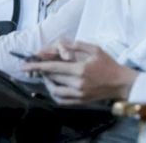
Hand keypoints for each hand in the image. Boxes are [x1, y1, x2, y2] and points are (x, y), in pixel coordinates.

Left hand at [21, 40, 138, 104]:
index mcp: (80, 70)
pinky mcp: (81, 101)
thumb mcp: (94, 49)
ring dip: (47, 82)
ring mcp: (79, 95)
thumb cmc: (108, 64)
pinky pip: (61, 100)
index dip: (38, 66)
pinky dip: (54, 93)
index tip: (25, 65)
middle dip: (43, 71)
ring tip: (48, 75)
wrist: (120, 83)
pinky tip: (54, 86)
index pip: (53, 68)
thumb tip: (60, 45)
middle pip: (52, 78)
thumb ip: (76, 46)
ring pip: (54, 90)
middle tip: (40, 65)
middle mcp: (78, 84)